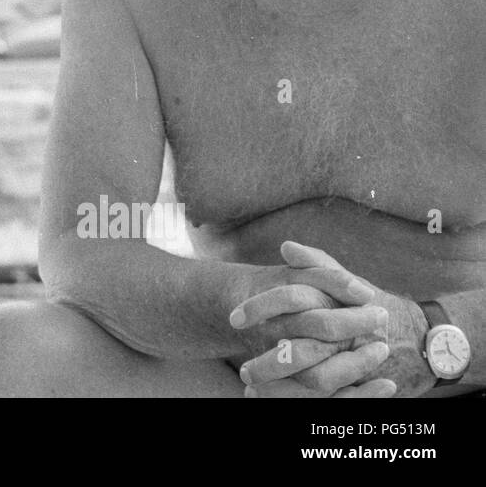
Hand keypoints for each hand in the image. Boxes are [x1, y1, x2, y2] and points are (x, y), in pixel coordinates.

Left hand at [237, 242, 434, 397]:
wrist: (415, 338)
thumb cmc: (365, 304)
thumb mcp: (343, 279)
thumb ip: (315, 263)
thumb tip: (286, 247)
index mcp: (339, 302)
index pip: (293, 299)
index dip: (260, 307)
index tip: (233, 317)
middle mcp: (348, 335)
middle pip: (301, 350)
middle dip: (267, 360)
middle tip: (240, 366)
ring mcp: (354, 363)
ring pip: (314, 382)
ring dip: (279, 388)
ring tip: (249, 386)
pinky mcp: (358, 385)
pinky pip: (329, 400)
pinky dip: (296, 401)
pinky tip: (268, 400)